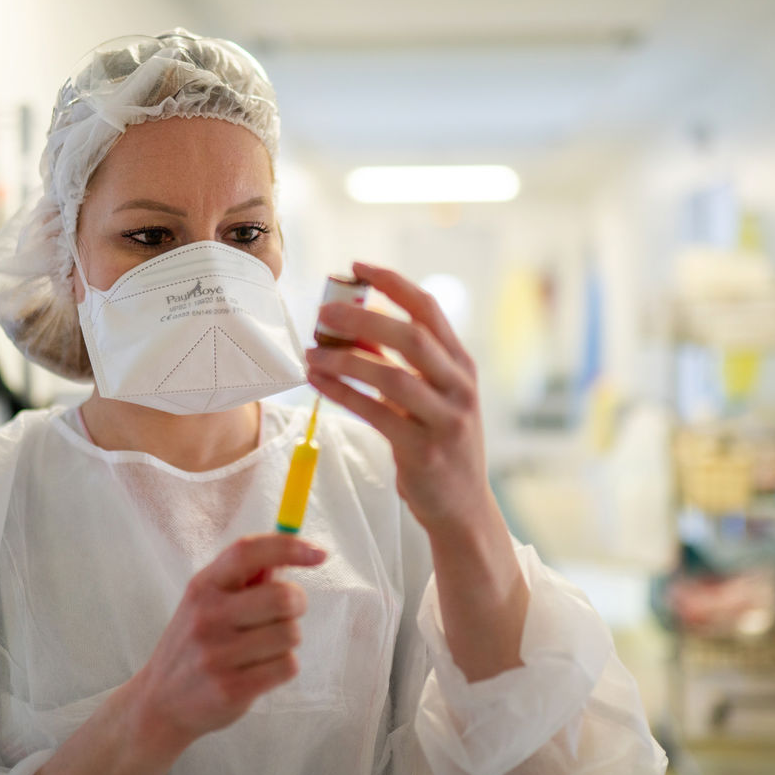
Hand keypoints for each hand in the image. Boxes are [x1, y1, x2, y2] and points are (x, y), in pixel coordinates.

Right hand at [128, 534, 325, 751]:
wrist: (160, 703)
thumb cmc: (196, 643)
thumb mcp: (207, 601)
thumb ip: (245, 578)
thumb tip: (291, 555)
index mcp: (203, 586)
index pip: (247, 552)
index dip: (288, 546)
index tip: (319, 553)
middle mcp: (207, 616)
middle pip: (283, 596)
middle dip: (297, 604)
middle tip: (286, 613)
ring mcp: (217, 655)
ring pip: (291, 634)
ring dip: (288, 640)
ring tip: (263, 647)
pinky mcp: (231, 689)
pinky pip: (287, 666)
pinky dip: (283, 666)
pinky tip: (260, 670)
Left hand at [305, 262, 487, 533]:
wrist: (463, 507)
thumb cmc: (439, 443)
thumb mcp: (431, 397)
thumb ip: (400, 363)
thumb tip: (352, 326)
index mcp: (462, 365)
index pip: (430, 310)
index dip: (393, 284)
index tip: (358, 267)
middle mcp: (460, 387)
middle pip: (412, 337)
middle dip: (364, 319)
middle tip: (324, 312)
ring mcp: (446, 419)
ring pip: (393, 377)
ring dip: (347, 361)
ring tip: (312, 353)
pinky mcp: (424, 450)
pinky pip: (376, 414)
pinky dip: (343, 394)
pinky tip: (318, 382)